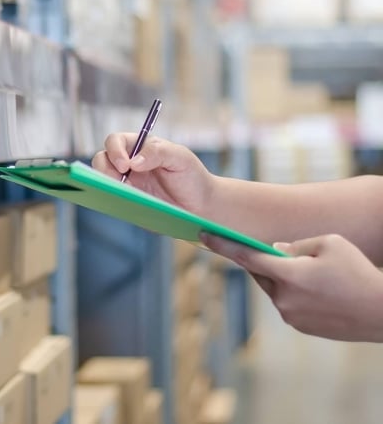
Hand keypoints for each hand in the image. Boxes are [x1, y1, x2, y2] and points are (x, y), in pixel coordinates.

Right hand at [92, 133, 215, 215]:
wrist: (202, 206)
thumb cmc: (192, 177)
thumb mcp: (180, 157)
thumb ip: (157, 152)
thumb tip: (133, 162)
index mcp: (139, 147)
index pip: (115, 141)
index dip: (115, 150)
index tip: (125, 165)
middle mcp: (128, 164)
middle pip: (102, 159)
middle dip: (104, 168)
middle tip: (119, 180)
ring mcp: (126, 184)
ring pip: (102, 180)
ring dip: (106, 185)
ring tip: (122, 193)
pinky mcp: (127, 202)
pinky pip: (112, 200)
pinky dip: (112, 201)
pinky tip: (123, 204)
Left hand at [202, 233, 382, 341]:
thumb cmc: (359, 272)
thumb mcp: (330, 243)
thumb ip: (296, 244)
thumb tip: (274, 250)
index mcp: (288, 274)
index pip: (245, 255)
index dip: (222, 244)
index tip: (202, 234)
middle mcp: (283, 297)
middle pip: (259, 272)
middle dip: (266, 261)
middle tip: (287, 254)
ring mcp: (290, 314)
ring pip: (273, 288)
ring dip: (281, 278)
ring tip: (313, 275)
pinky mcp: (299, 326)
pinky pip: (285, 303)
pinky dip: (292, 293)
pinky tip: (317, 291)